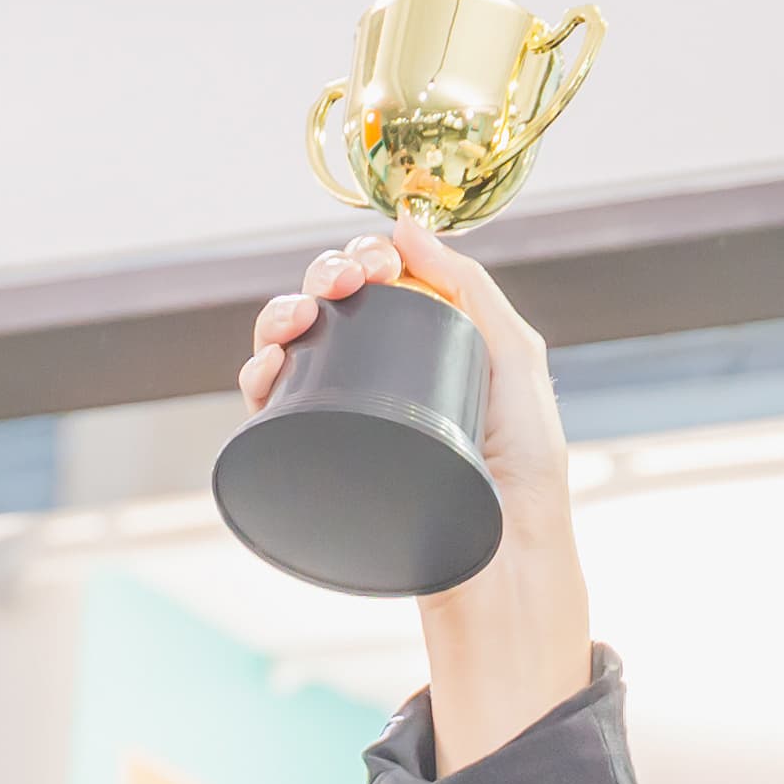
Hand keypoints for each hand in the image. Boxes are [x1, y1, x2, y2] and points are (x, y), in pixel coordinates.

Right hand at [240, 216, 589, 768]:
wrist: (500, 560)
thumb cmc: (525, 471)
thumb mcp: (516, 361)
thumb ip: (471, 287)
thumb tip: (407, 223)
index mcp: (432, 345)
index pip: (382, 281)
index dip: (365, 257)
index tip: (373, 261)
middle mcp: (387, 376)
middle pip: (332, 305)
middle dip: (322, 278)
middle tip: (337, 286)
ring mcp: (351, 416)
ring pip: (293, 347)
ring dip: (279, 317)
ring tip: (294, 325)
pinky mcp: (322, 460)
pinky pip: (273, 405)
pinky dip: (258, 375)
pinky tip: (266, 370)